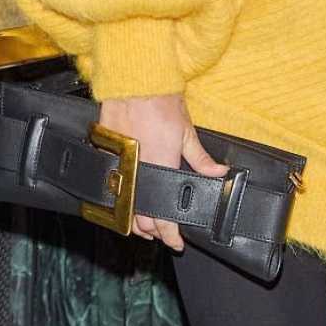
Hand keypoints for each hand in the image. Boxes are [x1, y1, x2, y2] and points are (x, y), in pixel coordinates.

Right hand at [96, 93, 227, 250]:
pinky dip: (119, 199)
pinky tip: (126, 200)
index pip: (163, 217)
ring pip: (123, 207)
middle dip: (153, 231)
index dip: (170, 235)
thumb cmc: (162, 103)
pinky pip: (110, 188)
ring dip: (134, 219)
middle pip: (141, 218)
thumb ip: (201, 158)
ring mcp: (118, 165)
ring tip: (145, 223)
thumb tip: (219, 174)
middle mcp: (137, 172)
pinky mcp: (106, 156)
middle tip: (163, 233)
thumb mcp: (187, 132)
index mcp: (161, 169)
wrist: (136, 82)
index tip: (176, 243)